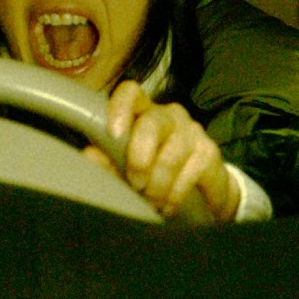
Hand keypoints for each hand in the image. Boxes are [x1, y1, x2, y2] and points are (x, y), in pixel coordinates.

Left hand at [83, 80, 239, 220]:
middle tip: (136, 184)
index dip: (120, 106)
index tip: (114, 133)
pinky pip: (188, 174)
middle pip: (152, 122)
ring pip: (170, 155)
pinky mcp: (209, 151)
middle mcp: (170, 115)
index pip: (131, 92)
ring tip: (152, 201)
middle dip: (139, 158)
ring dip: (157, 185)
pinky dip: (174, 195)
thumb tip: (88, 154)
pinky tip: (168, 206)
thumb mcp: (129, 170)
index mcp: (144, 113)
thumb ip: (109, 161)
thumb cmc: (158, 176)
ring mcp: (192, 131)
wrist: (204, 194)